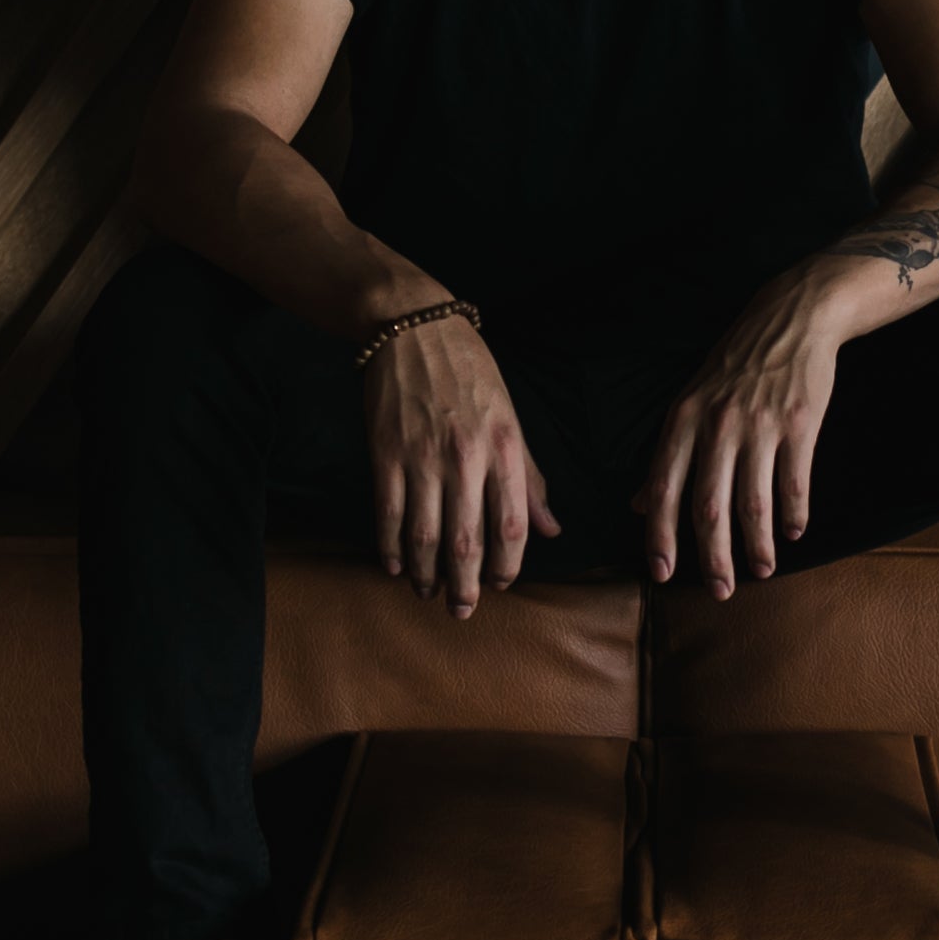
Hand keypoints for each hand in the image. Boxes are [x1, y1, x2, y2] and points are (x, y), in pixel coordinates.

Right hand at [364, 312, 556, 617]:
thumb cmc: (471, 373)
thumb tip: (552, 529)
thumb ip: (530, 478)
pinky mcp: (386, 453)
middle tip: (463, 611)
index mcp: (505, 448)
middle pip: (467, 542)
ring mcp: (422, 457)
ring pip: (425, 535)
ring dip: (427, 574)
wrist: (414, 329)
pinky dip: (392, 546)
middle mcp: (466, 457)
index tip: (503, 583)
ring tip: (428, 592)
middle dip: (466, 586)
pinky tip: (397, 566)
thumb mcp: (512, 418)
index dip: (508, 566)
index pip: (513, 526)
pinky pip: (389, 513)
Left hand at [634, 265, 861, 596]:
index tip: (661, 573)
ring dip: (757, 544)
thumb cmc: (734, 366)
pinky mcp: (799, 424)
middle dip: (713, 557)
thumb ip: (666, 456)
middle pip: (708, 506)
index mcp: (683, 421)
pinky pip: (794, 482)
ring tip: (761, 570)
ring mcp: (760, 426)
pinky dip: (793, 514)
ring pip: (753, 502)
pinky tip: (793, 532)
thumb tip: (636, 505)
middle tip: (719, 590)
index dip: (660, 536)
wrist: (790, 319)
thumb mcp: (689, 401)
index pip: (662, 489)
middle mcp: (717, 426)